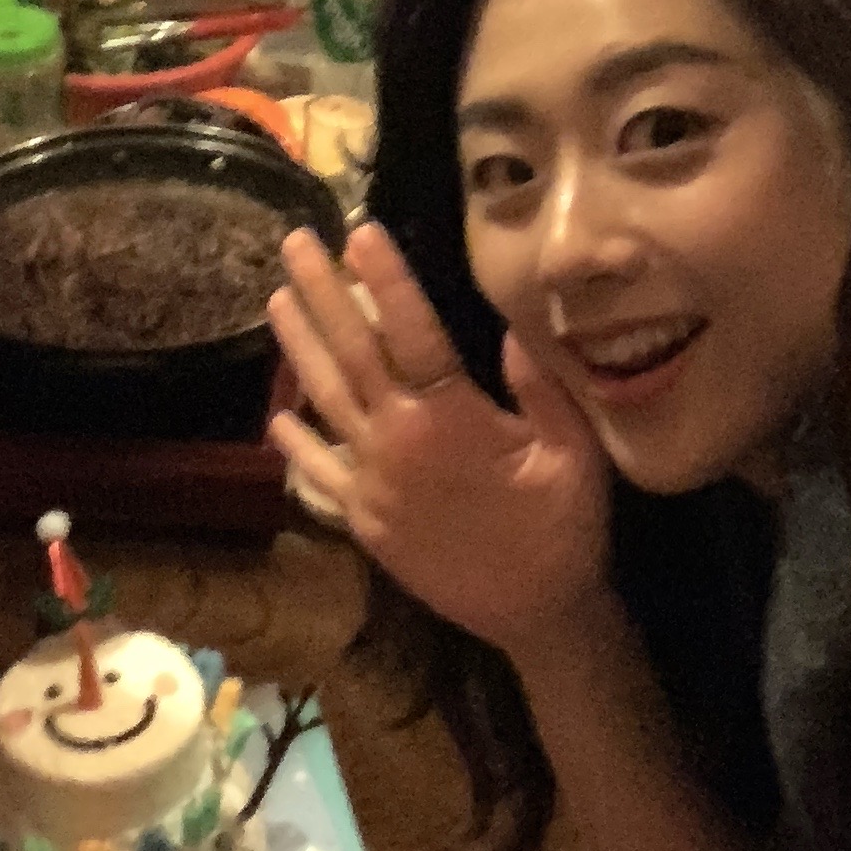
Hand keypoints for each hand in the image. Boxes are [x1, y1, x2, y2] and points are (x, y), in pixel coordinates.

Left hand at [269, 221, 612, 664]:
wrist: (538, 619)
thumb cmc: (564, 529)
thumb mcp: (575, 454)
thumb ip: (540, 387)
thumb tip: (508, 323)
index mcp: (449, 422)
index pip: (409, 332)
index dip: (385, 278)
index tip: (359, 230)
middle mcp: (397, 446)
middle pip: (350, 355)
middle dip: (322, 293)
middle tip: (295, 242)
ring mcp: (371, 485)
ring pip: (324, 402)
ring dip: (299, 348)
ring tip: (275, 298)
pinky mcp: (362, 520)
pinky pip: (318, 474)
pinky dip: (296, 443)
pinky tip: (279, 416)